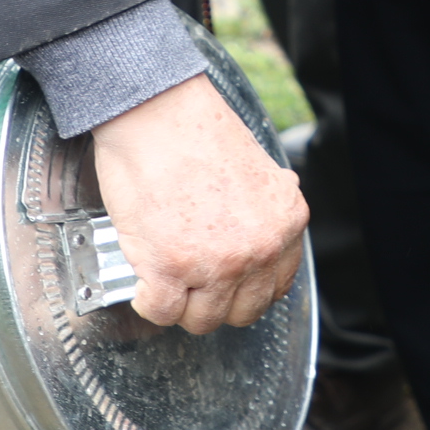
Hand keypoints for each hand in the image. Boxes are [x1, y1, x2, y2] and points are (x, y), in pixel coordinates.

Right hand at [89, 74, 307, 333]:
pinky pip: (161, 312)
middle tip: (191, 281)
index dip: (243, 288)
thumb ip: (262, 214)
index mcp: (286, 223)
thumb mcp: (258, 173)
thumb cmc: (194, 131)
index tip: (225, 282)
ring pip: (201, 320)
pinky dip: (148, 302)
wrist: (156, 109)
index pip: (275, 287)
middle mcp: (259, 249)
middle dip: (213, 301)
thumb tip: (257, 237)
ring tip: (164, 276)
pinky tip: (143, 281)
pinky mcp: (171, 269)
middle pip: (241, 312)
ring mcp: (217, 264)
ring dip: (180, 304)